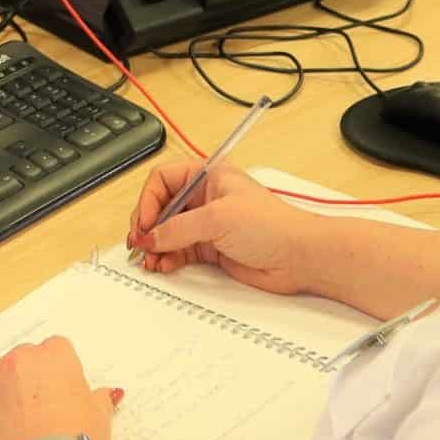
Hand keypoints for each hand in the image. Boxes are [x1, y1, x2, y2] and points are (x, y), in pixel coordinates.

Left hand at [0, 336, 122, 439]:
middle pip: (26, 356)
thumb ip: (99, 399)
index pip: (57, 348)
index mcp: (53, 357)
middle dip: (34, 374)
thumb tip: (105, 396)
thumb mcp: (100, 417)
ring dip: (7, 385)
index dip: (63, 369)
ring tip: (22, 413)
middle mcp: (20, 363)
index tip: (67, 386)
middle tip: (48, 402)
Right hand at [126, 160, 326, 295]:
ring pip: (168, 232)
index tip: (145, 224)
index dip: (149, 201)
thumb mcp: (217, 218)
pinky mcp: (212, 247)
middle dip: (148, 226)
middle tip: (139, 243)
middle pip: (161, 207)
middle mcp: (205, 196)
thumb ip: (178, 228)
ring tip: (149, 259)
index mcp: (208, 175)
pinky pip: (179, 250)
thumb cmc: (273, 225)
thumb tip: (149, 236)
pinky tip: (162, 264)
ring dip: (155, 245)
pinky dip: (167, 258)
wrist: (299, 256)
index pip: (162, 179)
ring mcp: (208, 223)